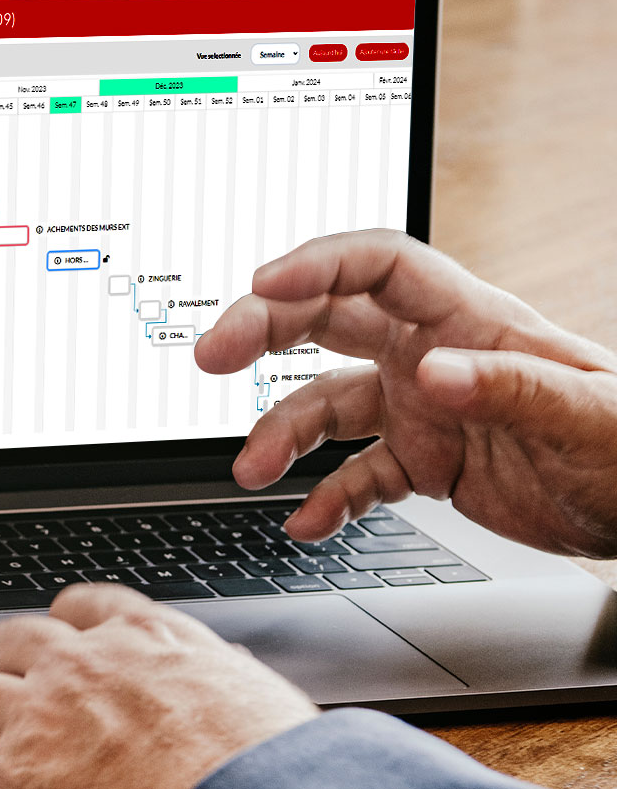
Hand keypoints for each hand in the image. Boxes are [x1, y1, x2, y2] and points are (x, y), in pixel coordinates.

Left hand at [0, 585, 317, 788]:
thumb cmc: (280, 782)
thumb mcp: (264, 697)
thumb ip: (222, 676)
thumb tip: (228, 670)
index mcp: (148, 638)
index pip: (77, 607)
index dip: (62, 640)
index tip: (66, 668)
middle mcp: (83, 666)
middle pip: (3, 642)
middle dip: (8, 678)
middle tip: (24, 723)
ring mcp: (39, 719)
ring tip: (2, 770)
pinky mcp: (12, 781)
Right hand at [195, 228, 616, 553]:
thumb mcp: (586, 416)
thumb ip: (507, 387)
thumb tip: (428, 373)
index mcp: (472, 321)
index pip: (379, 267)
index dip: (317, 265)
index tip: (262, 285)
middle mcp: (433, 355)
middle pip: (327, 319)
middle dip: (261, 331)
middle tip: (210, 356)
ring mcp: (423, 409)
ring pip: (324, 403)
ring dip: (280, 432)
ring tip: (252, 471)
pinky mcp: (423, 463)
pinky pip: (354, 474)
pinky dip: (325, 498)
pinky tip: (306, 523)